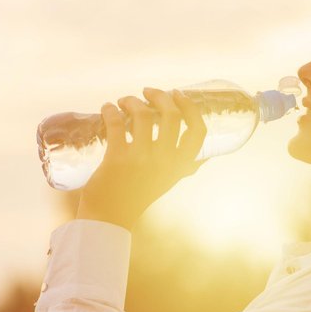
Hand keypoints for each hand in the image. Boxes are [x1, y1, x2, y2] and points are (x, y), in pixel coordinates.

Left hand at [75, 87, 207, 232]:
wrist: (110, 218)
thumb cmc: (138, 197)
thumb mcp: (168, 181)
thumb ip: (184, 168)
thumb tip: (203, 158)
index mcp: (180, 165)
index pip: (198, 132)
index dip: (190, 108)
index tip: (178, 94)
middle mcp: (165, 161)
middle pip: (171, 115)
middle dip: (159, 96)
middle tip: (147, 92)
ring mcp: (142, 159)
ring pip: (143, 114)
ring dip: (132, 101)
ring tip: (124, 101)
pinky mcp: (117, 158)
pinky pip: (116, 123)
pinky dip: (110, 110)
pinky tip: (107, 108)